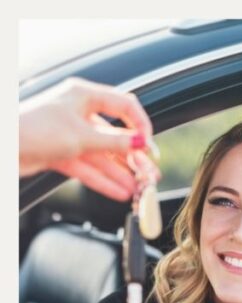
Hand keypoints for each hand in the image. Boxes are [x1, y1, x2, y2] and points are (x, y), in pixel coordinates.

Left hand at [19, 77, 158, 200]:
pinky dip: (102, 180)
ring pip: (102, 155)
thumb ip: (115, 142)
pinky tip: (118, 191)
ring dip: (120, 172)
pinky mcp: (60, 152)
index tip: (149, 145)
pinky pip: (88, 167)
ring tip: (138, 188)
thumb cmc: (34, 129)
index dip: (141, 125)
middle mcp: (79, 112)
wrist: (2, 148)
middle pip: (115, 135)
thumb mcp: (82, 136)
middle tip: (149, 172)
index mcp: (84, 95)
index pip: (125, 106)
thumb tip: (142, 144)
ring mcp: (70, 134)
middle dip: (133, 156)